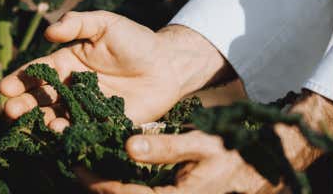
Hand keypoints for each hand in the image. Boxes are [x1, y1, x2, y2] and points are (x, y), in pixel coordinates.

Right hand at [0, 11, 224, 126]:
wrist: (168, 64)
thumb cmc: (135, 40)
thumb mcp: (105, 24)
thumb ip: (77, 23)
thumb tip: (49, 31)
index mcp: (67, 63)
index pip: (38, 72)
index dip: (20, 79)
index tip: (4, 87)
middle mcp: (71, 88)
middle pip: (41, 99)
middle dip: (23, 105)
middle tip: (10, 110)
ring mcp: (85, 108)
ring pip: (57, 117)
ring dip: (43, 122)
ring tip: (36, 123)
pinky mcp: (103, 124)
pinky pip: (83, 130)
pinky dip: (70, 132)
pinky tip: (61, 132)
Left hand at [77, 132, 281, 193]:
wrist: (258, 168)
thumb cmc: (231, 153)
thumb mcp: (201, 144)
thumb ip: (166, 146)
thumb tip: (129, 146)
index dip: (101, 185)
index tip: (79, 168)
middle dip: (99, 190)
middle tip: (74, 171)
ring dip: (110, 190)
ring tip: (85, 173)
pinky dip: (124, 190)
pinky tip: (110, 177)